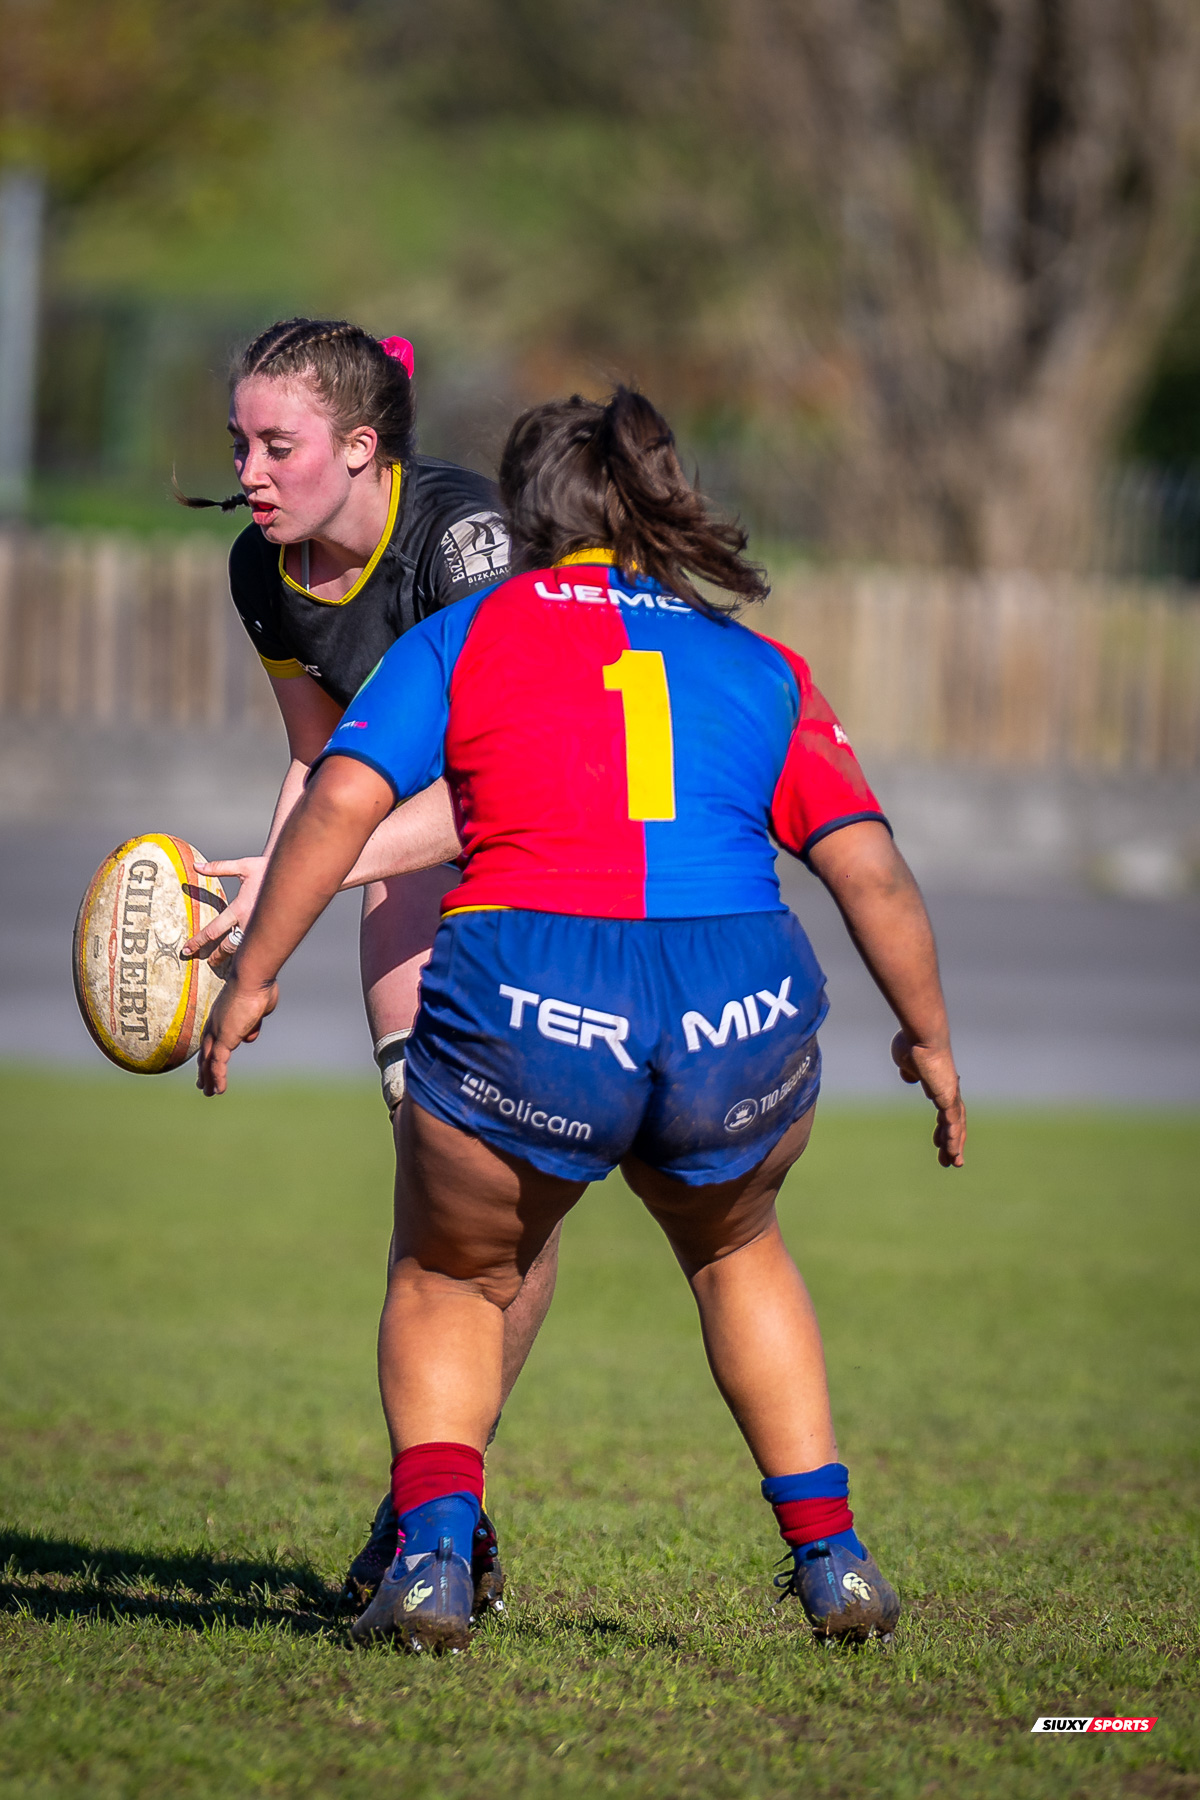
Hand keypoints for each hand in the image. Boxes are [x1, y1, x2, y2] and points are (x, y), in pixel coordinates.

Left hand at [182, 856, 266, 971]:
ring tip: (223, 960)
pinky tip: (245, 954)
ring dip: (232, 956)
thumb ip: (218, 868)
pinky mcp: (270, 929)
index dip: (198, 941)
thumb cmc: (269, 870)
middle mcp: (250, 923)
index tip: (187, 949)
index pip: (213, 930)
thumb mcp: (243, 867)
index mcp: (240, 909)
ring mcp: (261, 928)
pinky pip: (256, 945)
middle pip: (227, 947)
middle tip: (207, 961)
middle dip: (216, 956)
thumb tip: (196, 867)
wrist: (296, 876)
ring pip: (243, 949)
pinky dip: (248, 951)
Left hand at [197, 971, 277, 1095]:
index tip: (208, 1063)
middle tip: (202, 1084)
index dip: (209, 1053)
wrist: (253, 977)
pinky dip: (217, 1078)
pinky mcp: (224, 1039)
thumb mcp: (258, 1010)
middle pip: (205, 1052)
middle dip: (203, 1069)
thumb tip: (248, 1037)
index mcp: (222, 1016)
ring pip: (208, 1061)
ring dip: (208, 1078)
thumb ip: (253, 1024)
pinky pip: (218, 1064)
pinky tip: (219, 1090)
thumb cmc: (259, 986)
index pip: (211, 1039)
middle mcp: (215, 1024)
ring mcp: (217, 1032)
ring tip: (208, 1093)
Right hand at [891, 1030, 965, 1168]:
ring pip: (956, 1125)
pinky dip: (953, 1137)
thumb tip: (909, 1076)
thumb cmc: (912, 1044)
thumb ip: (908, 1071)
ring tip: (955, 1163)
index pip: (945, 1112)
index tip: (939, 1144)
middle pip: (954, 1123)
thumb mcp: (905, 1061)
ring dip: (955, 1145)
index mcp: (939, 1085)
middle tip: (952, 1161)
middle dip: (952, 1142)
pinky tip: (953, 1150)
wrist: (922, 1036)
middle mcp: (949, 1091)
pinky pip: (952, 1121)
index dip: (944, 1129)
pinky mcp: (948, 1096)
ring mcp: (950, 1094)